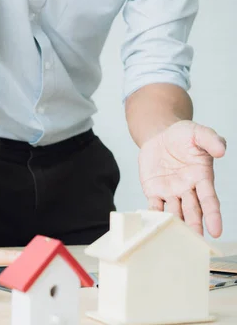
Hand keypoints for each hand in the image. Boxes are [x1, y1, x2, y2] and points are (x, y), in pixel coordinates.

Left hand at [139, 120, 225, 236]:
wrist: (160, 135)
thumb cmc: (183, 135)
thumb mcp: (198, 132)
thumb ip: (211, 140)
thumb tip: (222, 150)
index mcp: (202, 178)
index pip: (209, 200)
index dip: (213, 215)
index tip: (217, 231)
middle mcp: (187, 189)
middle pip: (192, 211)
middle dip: (194, 226)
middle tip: (196, 241)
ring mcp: (170, 191)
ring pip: (174, 212)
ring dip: (176, 224)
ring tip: (176, 238)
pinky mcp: (153, 190)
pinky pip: (153, 205)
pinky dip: (153, 215)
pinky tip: (153, 226)